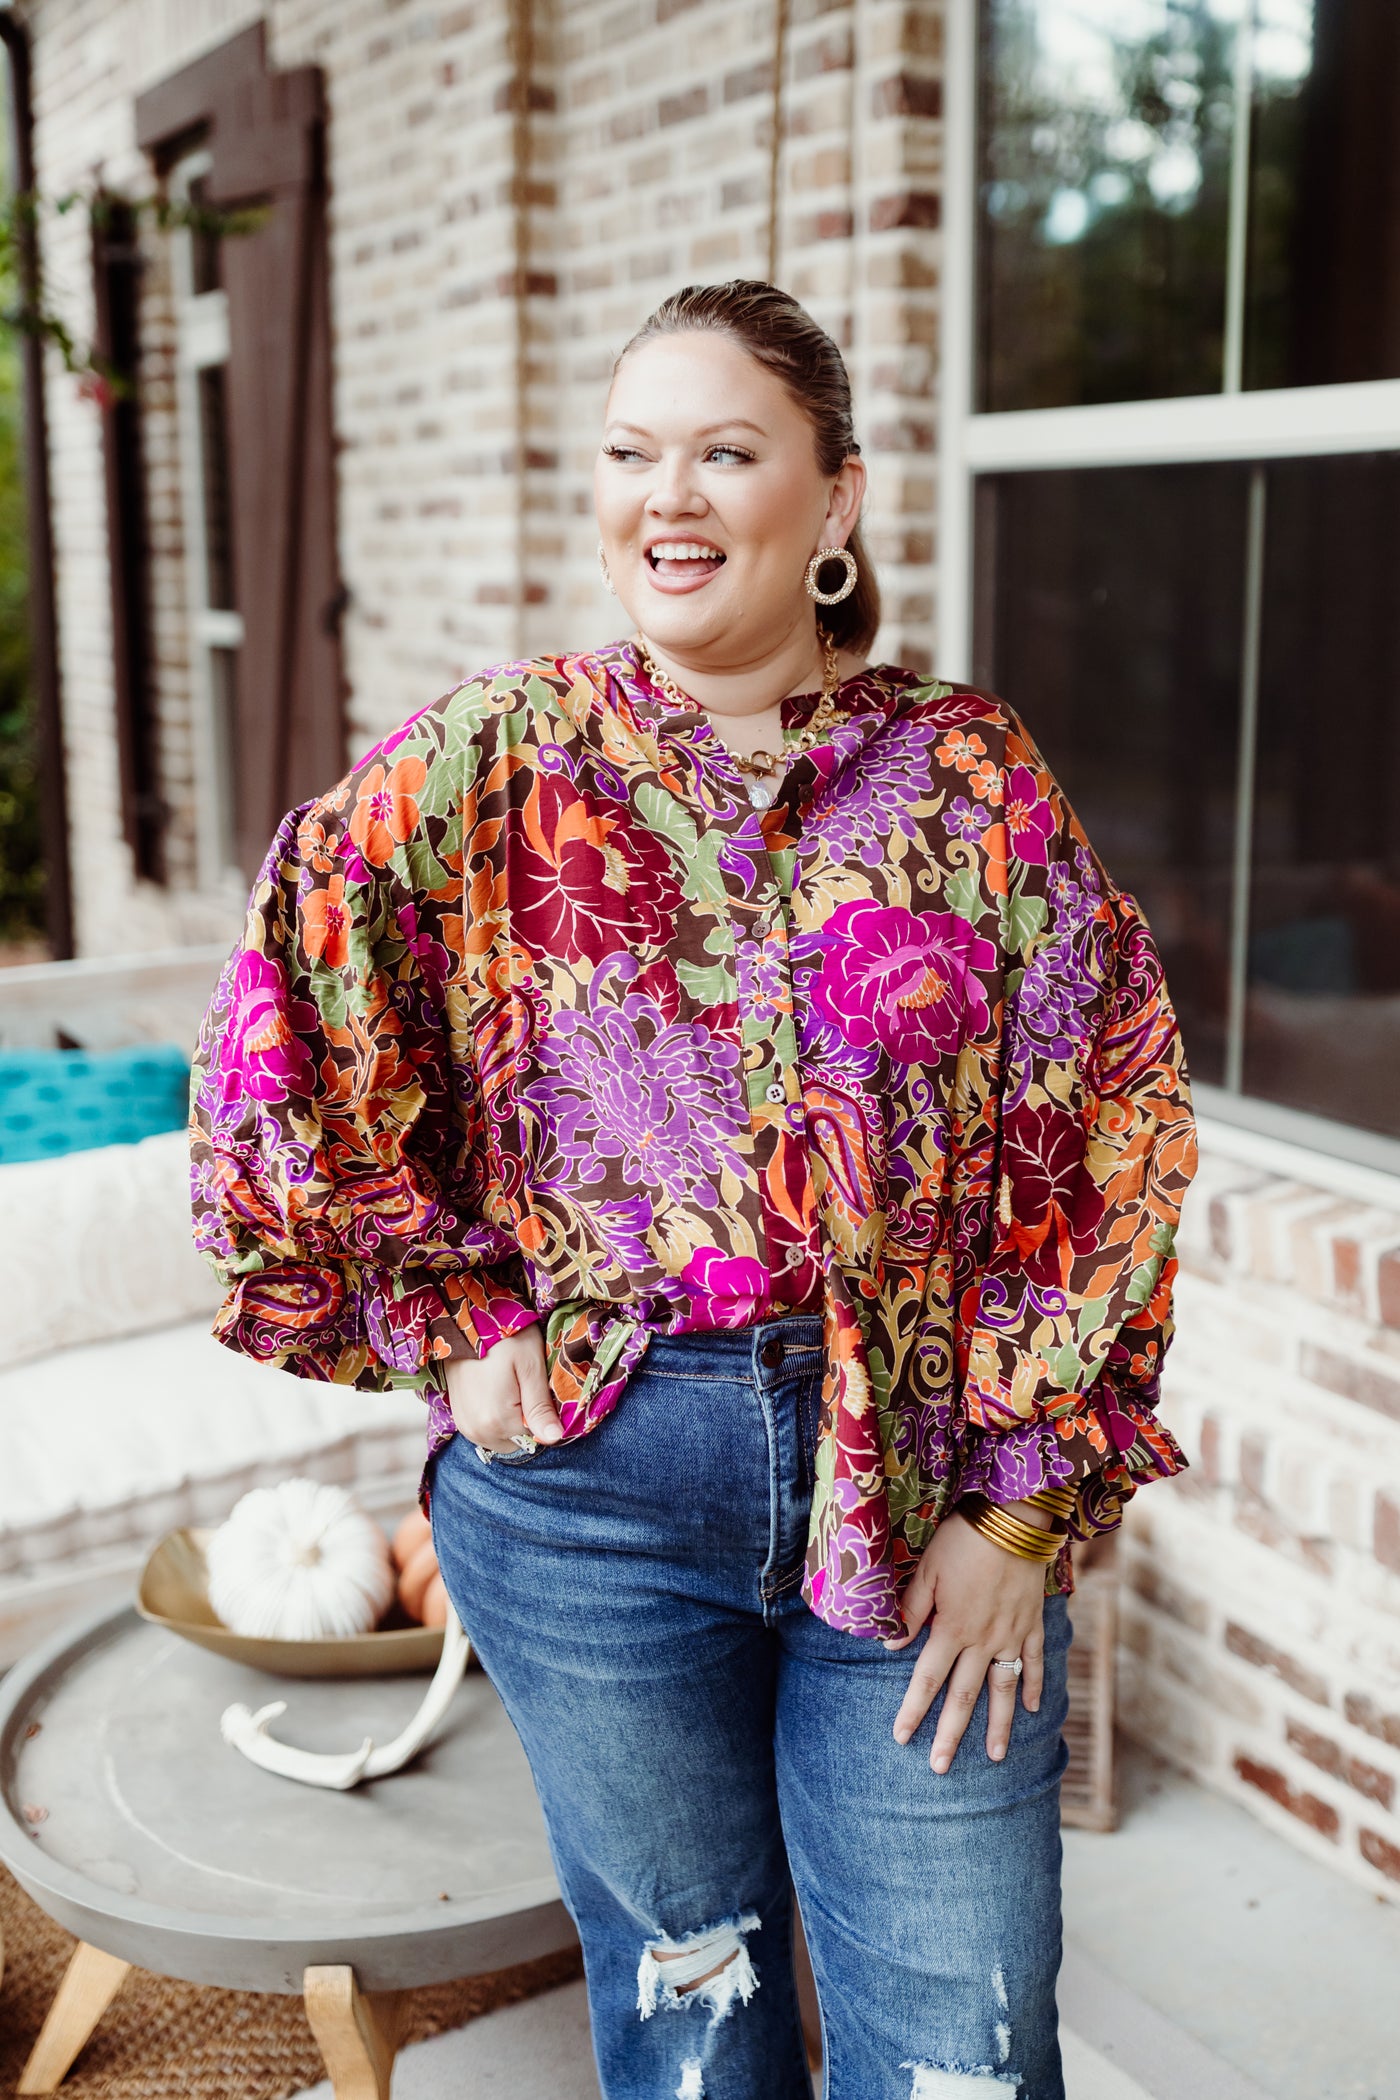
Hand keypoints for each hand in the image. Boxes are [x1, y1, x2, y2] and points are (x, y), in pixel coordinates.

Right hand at [443, 1325, 560, 1454]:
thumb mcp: (530, 1367)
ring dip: (511, 1420)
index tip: (541, 1389)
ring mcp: (465, 1427)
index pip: (536, 1437)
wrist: (465, 1322)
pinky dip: (497, 1418)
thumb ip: (541, 1407)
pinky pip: (487, 1431)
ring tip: (510, 1387)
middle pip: (518, 1441)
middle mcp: (477, 1432)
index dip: (544, 1415)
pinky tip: (497, 1392)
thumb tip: (555, 1438)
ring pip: (503, 1438)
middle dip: (527, 1421)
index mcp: (497, 1422)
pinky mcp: (459, 1420)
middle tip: (525, 1386)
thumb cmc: (504, 1338)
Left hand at [884, 1498, 1050, 1773]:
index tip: (902, 1737)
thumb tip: (889, 1647)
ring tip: (994, 1757)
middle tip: (940, 1768)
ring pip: (1003, 1688)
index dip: (913, 1709)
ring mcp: (1013, 1634)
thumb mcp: (927, 1570)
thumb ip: (910, 1610)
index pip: (927, 1679)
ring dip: (998, 1724)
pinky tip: (1034, 1708)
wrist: (1014, 1518)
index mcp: (953, 1628)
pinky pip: (1035, 1660)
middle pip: (964, 1695)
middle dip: (950, 1734)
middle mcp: (984, 1640)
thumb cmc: (963, 1539)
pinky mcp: (1033, 1622)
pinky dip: (1035, 1685)